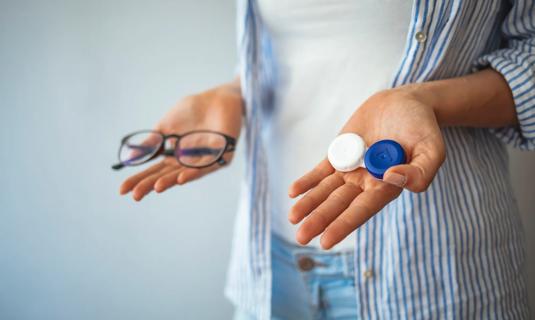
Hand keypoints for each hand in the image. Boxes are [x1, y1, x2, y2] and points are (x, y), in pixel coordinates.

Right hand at [119, 81, 242, 200]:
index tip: (121, 190)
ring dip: (170, 181)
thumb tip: (129, 158)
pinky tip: (181, 177)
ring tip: (156, 187)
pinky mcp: (222, 156)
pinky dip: (193, 171)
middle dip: (150, 185)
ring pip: (185, 174)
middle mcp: (188, 163)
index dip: (139, 180)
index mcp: (175, 157)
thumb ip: (151, 143)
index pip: (154, 171)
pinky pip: (206, 166)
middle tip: (135, 195)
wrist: (217, 98)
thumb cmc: (192, 111)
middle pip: (167, 176)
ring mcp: (205, 161)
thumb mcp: (165, 127)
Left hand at [288, 87, 445, 248]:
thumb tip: (392, 179)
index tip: (326, 241)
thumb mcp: (432, 149)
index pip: (362, 210)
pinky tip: (293, 192)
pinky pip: (321, 170)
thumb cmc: (422, 128)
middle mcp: (365, 182)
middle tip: (302, 238)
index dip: (344, 225)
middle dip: (320, 220)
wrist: (405, 103)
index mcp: (386, 187)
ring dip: (309, 204)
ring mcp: (350, 168)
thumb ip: (421, 171)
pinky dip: (308, 181)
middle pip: (339, 205)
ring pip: (326, 190)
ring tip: (293, 218)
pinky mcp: (340, 153)